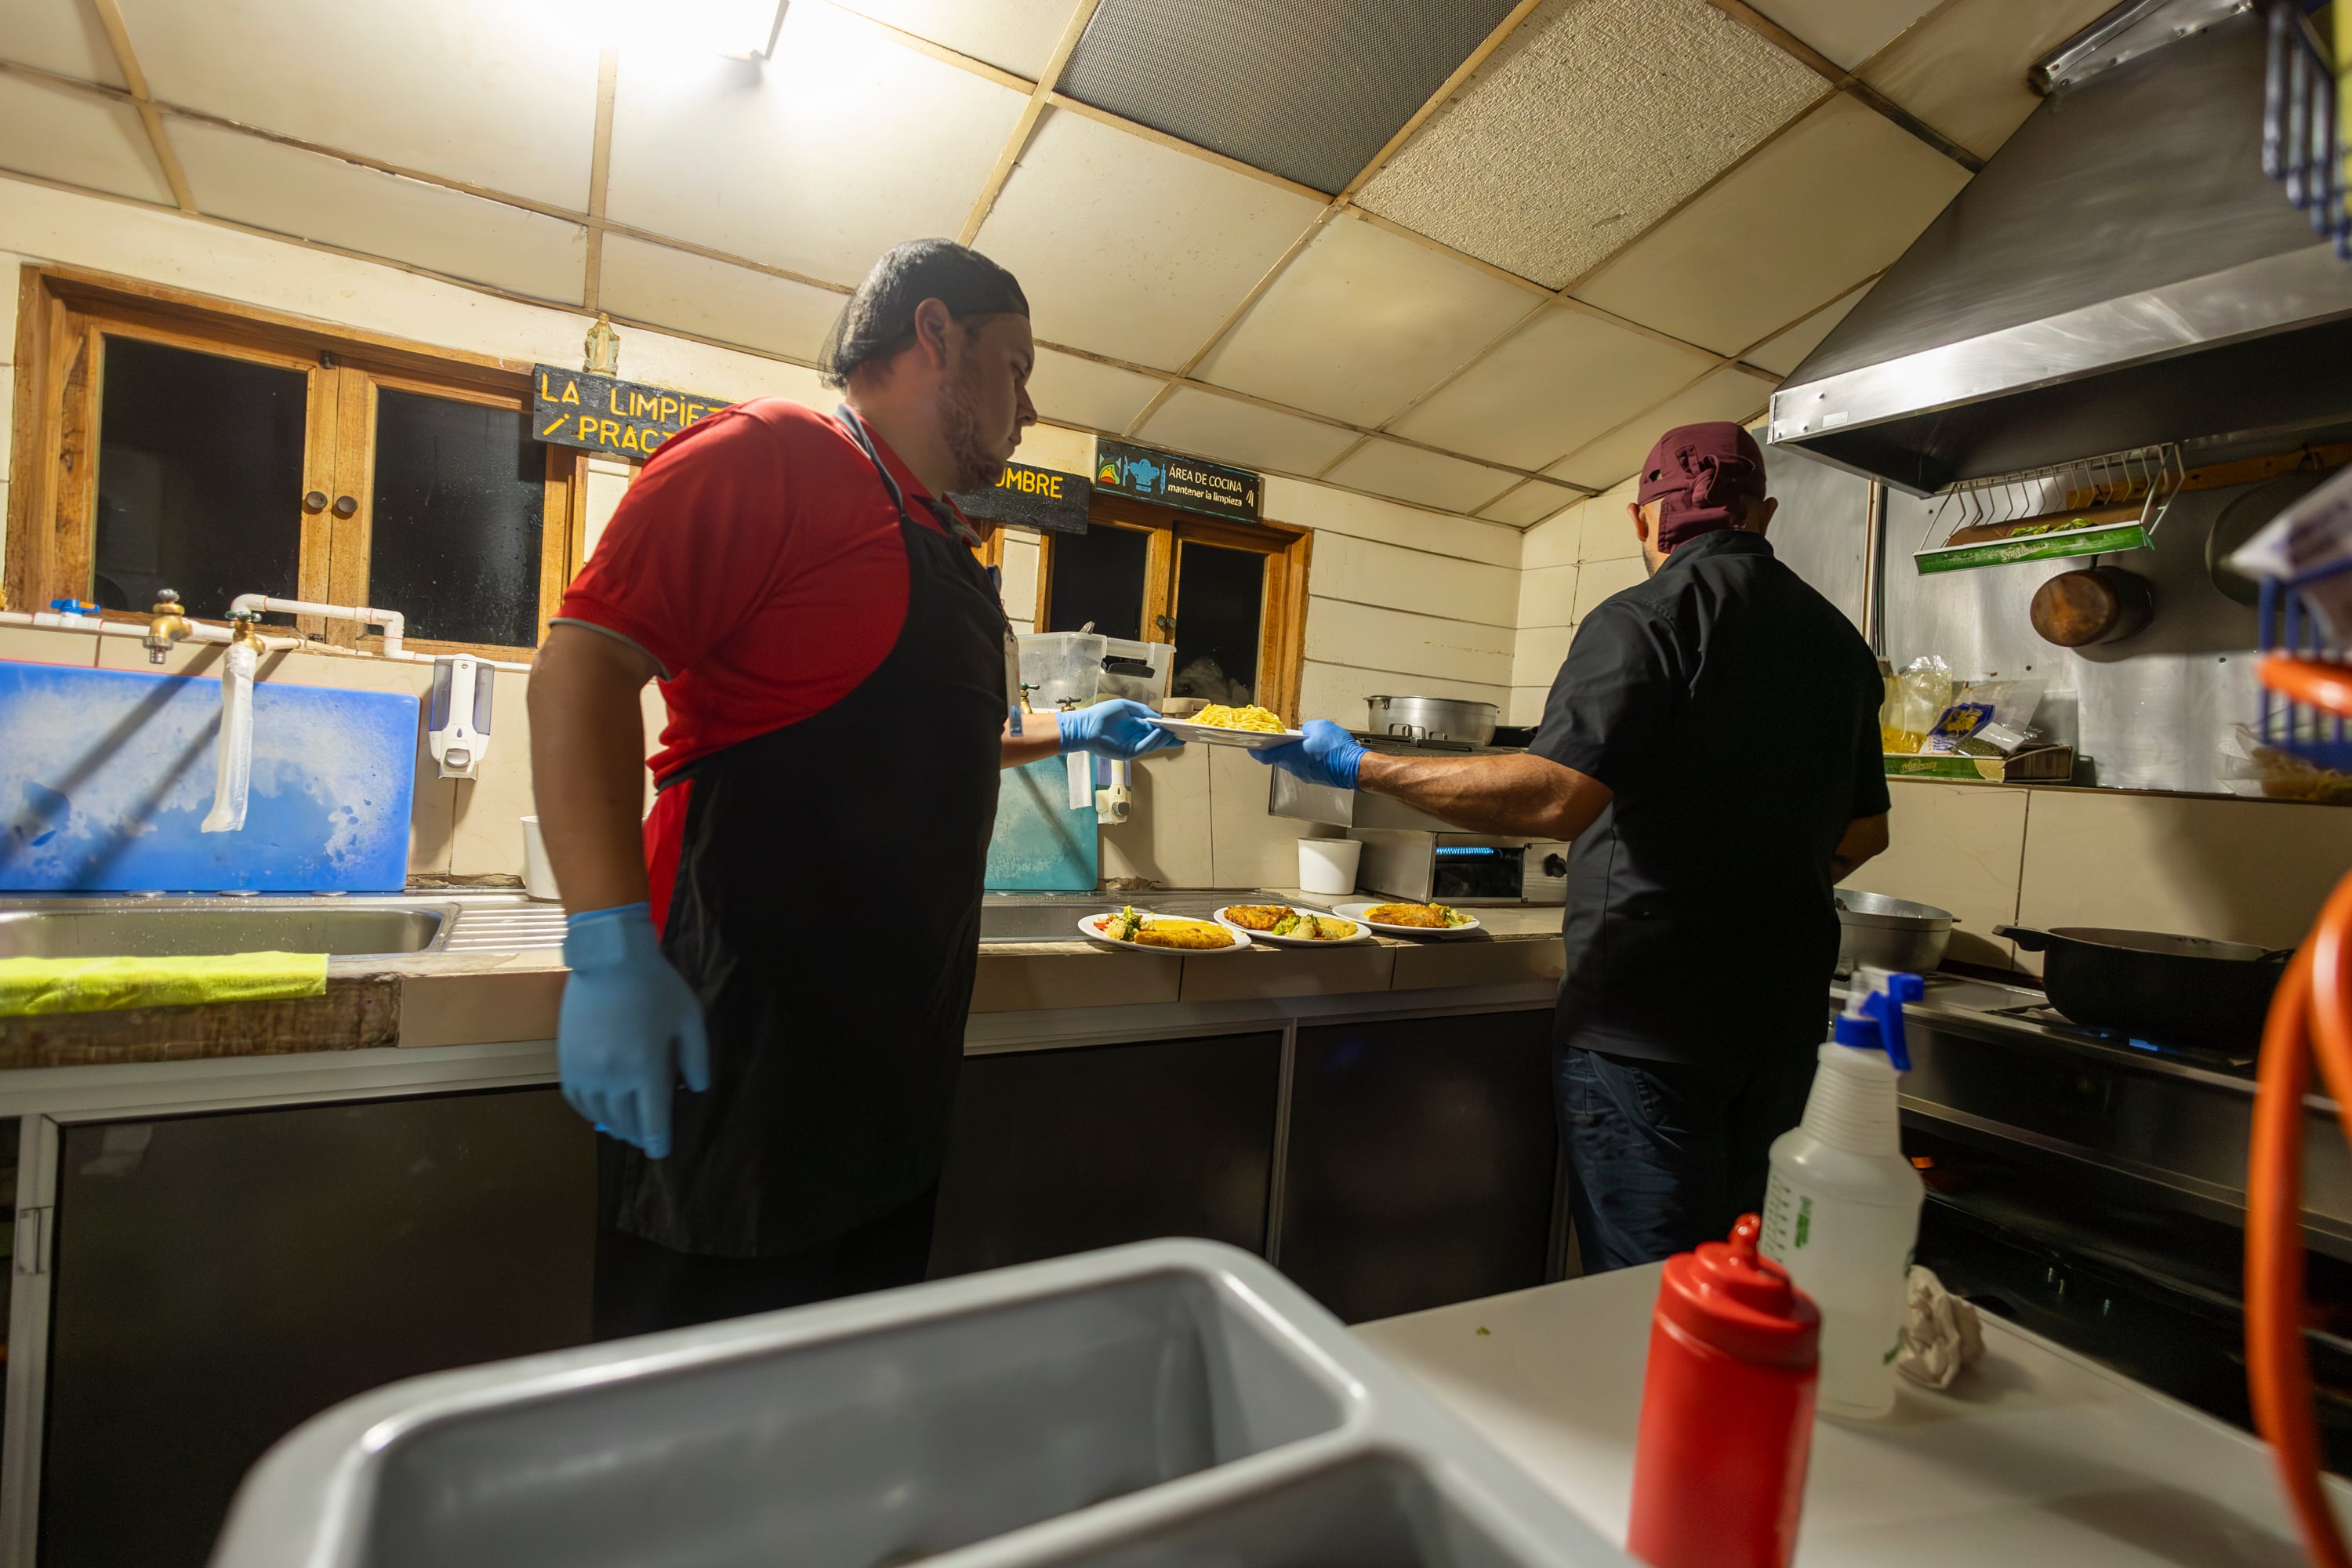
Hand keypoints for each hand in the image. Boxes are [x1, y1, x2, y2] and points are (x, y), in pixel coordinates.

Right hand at [558, 903, 709, 1157]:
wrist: (609, 959)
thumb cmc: (657, 985)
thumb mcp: (689, 1018)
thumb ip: (696, 1057)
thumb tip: (696, 1089)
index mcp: (646, 1067)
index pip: (653, 1120)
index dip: (658, 1141)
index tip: (662, 1152)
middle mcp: (613, 1076)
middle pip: (626, 1122)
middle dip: (639, 1136)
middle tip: (647, 1140)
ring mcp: (587, 1070)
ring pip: (600, 1115)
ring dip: (615, 1127)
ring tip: (626, 1129)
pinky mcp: (568, 1062)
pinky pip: (577, 1099)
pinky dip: (590, 1112)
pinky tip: (601, 1111)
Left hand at [1058, 699, 1183, 760]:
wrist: (1086, 725)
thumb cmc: (1102, 714)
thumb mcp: (1126, 707)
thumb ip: (1143, 711)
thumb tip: (1158, 718)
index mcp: (1136, 726)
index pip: (1155, 729)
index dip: (1167, 729)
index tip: (1180, 727)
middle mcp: (1136, 737)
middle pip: (1158, 740)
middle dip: (1171, 738)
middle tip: (1184, 735)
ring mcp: (1132, 746)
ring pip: (1153, 745)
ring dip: (1163, 739)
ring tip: (1172, 731)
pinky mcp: (1127, 753)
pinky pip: (1144, 747)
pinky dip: (1153, 741)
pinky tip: (1159, 733)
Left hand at [1254, 719, 1364, 789]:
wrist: (1354, 768)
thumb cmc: (1337, 749)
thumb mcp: (1319, 726)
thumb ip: (1306, 728)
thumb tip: (1305, 732)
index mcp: (1291, 755)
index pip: (1265, 755)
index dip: (1256, 750)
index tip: (1251, 746)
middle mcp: (1295, 767)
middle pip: (1280, 758)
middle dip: (1280, 748)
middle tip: (1281, 738)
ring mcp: (1305, 775)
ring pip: (1293, 762)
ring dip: (1295, 753)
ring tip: (1304, 742)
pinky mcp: (1315, 778)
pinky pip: (1305, 767)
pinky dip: (1306, 759)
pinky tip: (1315, 750)